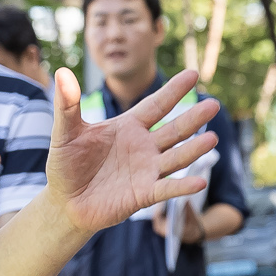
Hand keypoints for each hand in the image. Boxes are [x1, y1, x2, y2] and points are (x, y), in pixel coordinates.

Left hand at [43, 68, 221, 236]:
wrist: (64, 202)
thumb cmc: (66, 165)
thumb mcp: (65, 133)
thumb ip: (67, 105)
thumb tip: (61, 73)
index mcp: (129, 127)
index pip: (156, 105)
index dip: (173, 91)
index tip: (193, 75)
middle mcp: (143, 146)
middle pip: (174, 130)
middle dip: (193, 118)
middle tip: (214, 104)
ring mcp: (146, 170)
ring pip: (176, 157)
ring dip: (193, 150)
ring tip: (212, 139)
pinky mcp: (143, 194)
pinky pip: (166, 188)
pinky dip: (182, 186)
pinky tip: (199, 182)